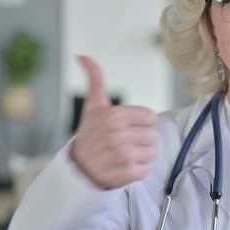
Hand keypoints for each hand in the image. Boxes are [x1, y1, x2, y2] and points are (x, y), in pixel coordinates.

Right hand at [70, 55, 157, 189]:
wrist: (76, 169)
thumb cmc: (89, 135)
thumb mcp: (93, 106)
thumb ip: (95, 79)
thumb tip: (82, 55)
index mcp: (114, 115)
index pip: (151, 117)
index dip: (141, 123)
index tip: (126, 128)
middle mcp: (117, 134)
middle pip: (154, 135)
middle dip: (141, 140)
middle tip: (124, 143)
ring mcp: (121, 155)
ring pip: (153, 152)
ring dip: (141, 156)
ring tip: (124, 156)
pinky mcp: (125, 174)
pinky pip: (147, 170)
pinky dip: (138, 171)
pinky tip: (124, 168)